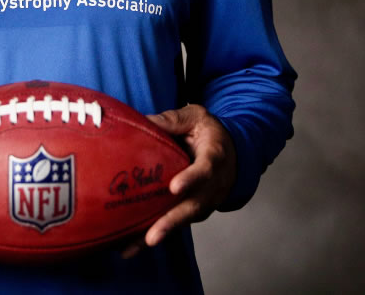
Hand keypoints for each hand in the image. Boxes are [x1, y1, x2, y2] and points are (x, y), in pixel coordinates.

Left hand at [122, 105, 235, 257]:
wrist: (232, 152)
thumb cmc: (209, 133)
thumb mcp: (196, 118)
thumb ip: (174, 120)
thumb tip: (145, 122)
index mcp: (215, 158)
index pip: (205, 170)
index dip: (191, 179)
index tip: (174, 188)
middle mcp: (213, 186)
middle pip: (194, 206)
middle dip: (171, 222)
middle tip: (151, 237)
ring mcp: (205, 202)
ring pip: (184, 220)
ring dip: (160, 233)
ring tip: (135, 246)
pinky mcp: (194, 211)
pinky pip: (176, 222)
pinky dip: (157, 232)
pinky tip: (132, 244)